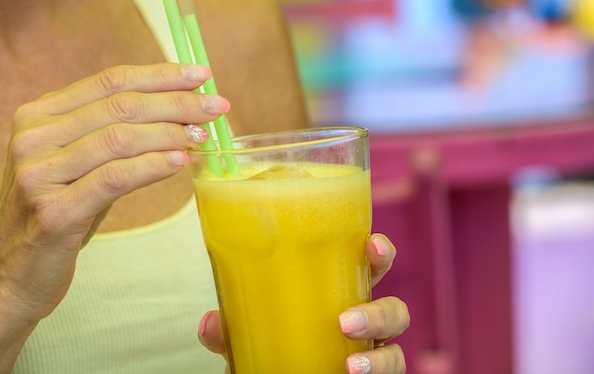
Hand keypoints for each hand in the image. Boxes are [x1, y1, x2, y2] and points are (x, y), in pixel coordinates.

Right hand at [0, 63, 226, 368]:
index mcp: (39, 116)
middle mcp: (33, 138)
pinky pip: (114, 178)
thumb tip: (181, 112)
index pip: (110, 81)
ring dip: (170, 133)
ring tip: (203, 136)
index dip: (160, 75)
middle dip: (177, 103)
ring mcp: (38, 174)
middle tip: (216, 107)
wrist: (14, 272)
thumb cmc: (60, 212)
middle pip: (120, 106)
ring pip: (119, 138)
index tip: (201, 75)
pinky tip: (180, 163)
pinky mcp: (53, 212)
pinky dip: (152, 167)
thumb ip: (114, 133)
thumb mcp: (80, 163)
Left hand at [198, 233, 409, 373]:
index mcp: (340, 293)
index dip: (379, 253)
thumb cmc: (270, 350)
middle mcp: (363, 322)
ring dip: (380, 356)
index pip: (369, 266)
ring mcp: (371, 353)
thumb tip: (210, 322)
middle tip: (346, 322)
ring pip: (398, 349)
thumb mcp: (247, 338)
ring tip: (350, 366)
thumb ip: (231, 331)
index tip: (372, 245)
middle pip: (395, 309)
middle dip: (381, 312)